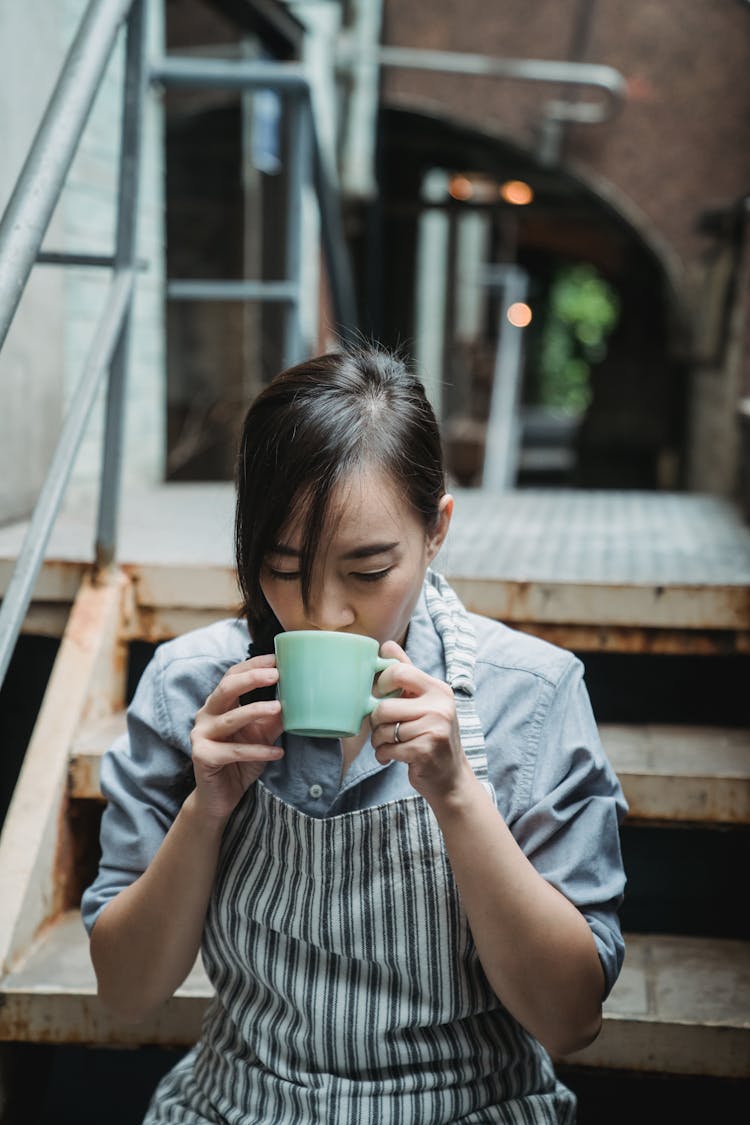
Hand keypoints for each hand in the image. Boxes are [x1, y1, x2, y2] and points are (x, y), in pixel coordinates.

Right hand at [190, 654, 283, 822]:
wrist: (220, 798)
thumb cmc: (240, 762)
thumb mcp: (261, 736)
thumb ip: (273, 718)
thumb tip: (298, 698)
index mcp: (218, 705)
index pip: (232, 676)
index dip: (253, 666)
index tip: (276, 659)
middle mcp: (206, 716)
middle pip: (226, 689)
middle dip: (251, 679)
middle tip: (276, 674)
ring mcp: (201, 735)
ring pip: (230, 719)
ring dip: (256, 711)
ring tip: (280, 708)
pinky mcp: (203, 756)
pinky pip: (234, 751)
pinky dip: (258, 751)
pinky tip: (277, 753)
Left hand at [369, 642, 475, 805]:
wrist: (451, 778)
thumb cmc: (432, 736)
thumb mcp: (425, 701)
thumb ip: (407, 673)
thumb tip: (387, 645)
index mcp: (438, 689)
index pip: (399, 671)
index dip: (381, 684)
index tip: (383, 696)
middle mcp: (440, 706)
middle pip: (384, 706)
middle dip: (376, 721)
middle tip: (384, 728)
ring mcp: (435, 728)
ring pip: (383, 730)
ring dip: (379, 741)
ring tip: (390, 744)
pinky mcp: (425, 750)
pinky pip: (387, 748)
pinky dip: (383, 755)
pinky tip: (392, 756)